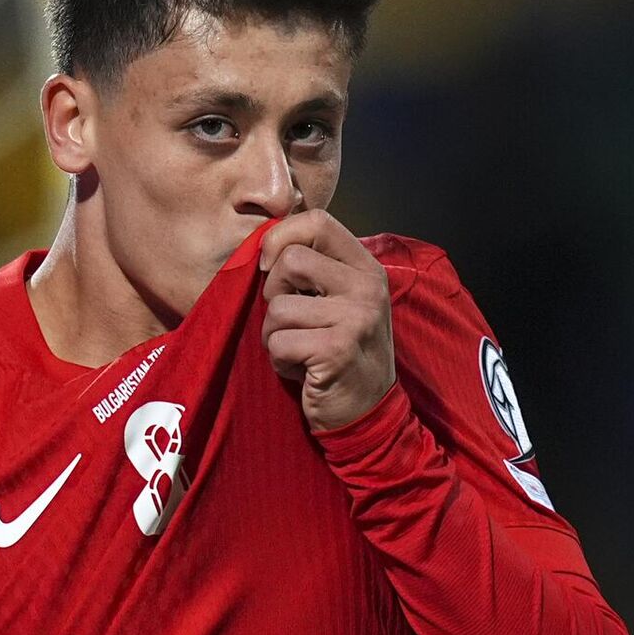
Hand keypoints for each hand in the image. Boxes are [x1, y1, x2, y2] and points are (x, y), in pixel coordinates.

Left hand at [258, 211, 395, 431]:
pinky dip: (279, 361)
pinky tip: (303, 371)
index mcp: (366, 268)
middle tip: (291, 321)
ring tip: (299, 351)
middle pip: (291, 260)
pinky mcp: (337, 350)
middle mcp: (367, 287)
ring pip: (278, 307)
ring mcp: (355, 318)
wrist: (369, 413)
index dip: (281, 236)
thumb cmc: (342, 354)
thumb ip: (314, 271)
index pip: (318, 221)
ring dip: (274, 335)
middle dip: (273, 293)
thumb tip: (265, 244)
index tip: (269, 266)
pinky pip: (279, 342)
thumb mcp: (339, 302)